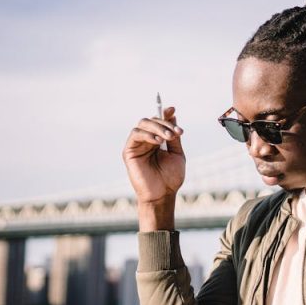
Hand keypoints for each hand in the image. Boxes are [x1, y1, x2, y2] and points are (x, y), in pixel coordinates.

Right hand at [122, 107, 185, 229]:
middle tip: (176, 133)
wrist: (163, 194)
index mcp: (157, 140)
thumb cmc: (170, 178)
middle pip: (151, 120)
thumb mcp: (176, 153)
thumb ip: (173, 136)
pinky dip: (147, 134)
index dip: (164, 113)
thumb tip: (172, 115)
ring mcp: (137, 145)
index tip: (173, 109)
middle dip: (164, 123)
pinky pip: (135, 134)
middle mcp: (146, 141)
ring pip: (142, 124)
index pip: (158, 121)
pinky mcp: (129, 151)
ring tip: (168, 138)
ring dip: (157, 127)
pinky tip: (158, 142)